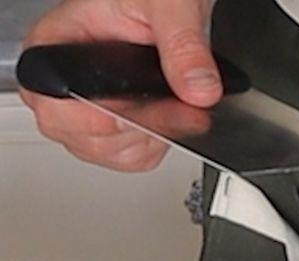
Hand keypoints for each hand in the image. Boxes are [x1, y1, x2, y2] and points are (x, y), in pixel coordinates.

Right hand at [19, 0, 218, 171]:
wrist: (170, 4)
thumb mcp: (170, 7)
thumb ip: (183, 45)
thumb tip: (198, 90)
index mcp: (55, 43)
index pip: (51, 100)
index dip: (94, 117)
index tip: (134, 115)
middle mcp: (63, 80)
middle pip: (79, 135)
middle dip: (135, 129)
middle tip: (178, 110)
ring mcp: (85, 109)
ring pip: (106, 152)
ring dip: (150, 140)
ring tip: (179, 110)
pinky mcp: (113, 127)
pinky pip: (129, 157)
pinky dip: (157, 146)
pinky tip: (171, 122)